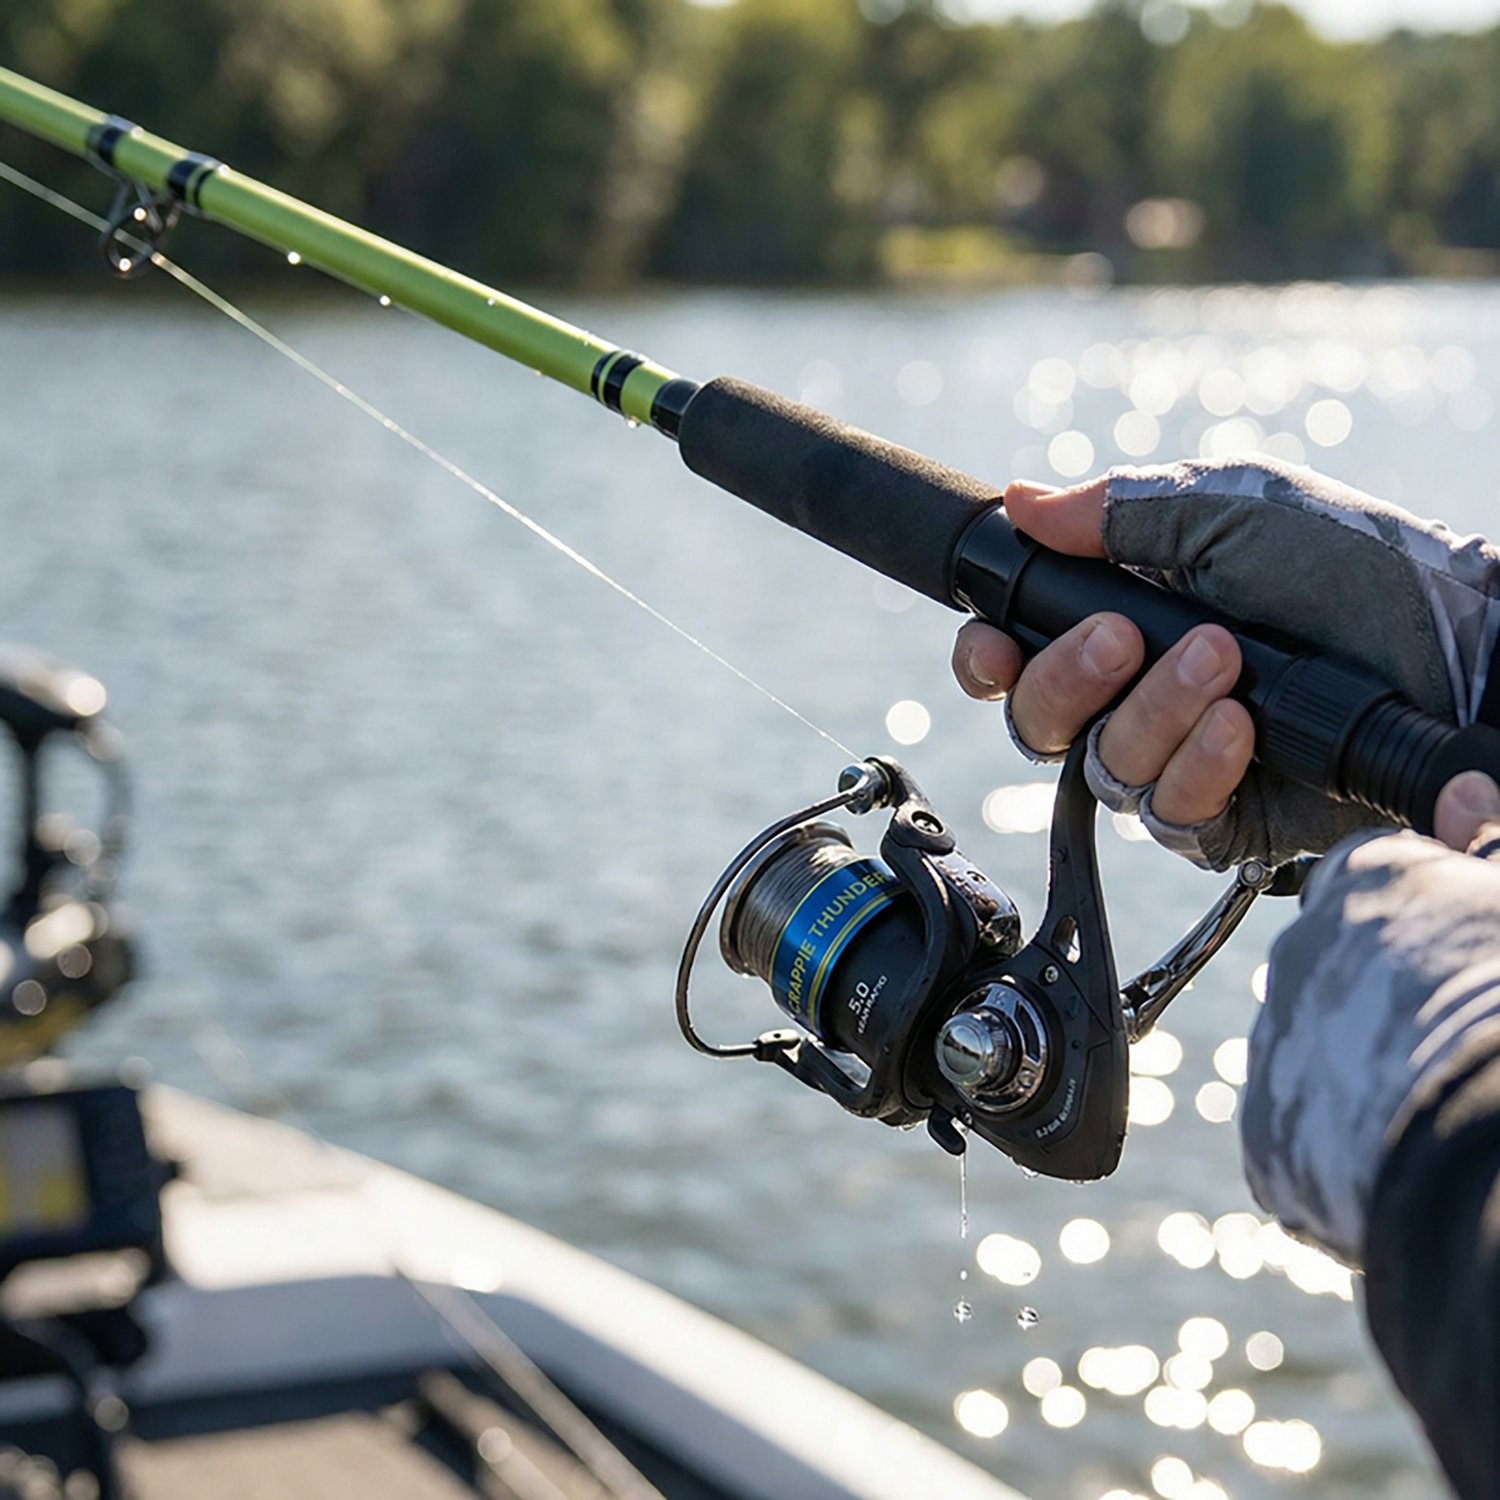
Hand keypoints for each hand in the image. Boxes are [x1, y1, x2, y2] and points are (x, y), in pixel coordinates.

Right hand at [952, 459, 1499, 868]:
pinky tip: (1240, 728)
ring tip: (1225, 661)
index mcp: (1121, 620)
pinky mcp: (1225, 818)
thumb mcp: (1227, 513)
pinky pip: (1169, 816)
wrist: (1456, 645)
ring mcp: (1178, 761)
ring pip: (1102, 768)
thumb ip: (1117, 515)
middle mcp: (1136, 696)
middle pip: (1037, 723)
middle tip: (1124, 636)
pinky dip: (1196, 766)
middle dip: (1067, 679)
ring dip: (1154, 712)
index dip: (990, 660)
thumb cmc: (1353, 566)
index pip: (1018, 659)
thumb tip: (1020, 501)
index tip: (997, 643)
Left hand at [1244, 773, 1499, 1264]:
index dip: (1423, 925)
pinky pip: (1303, 1132)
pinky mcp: (1269, 1135)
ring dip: (1363, 1069)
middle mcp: (1296, 953)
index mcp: (1357, 885)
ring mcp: (1276, 1043)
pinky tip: (1406, 1155)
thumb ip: (1487, 841)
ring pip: (1319, 1049)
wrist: (1488, 1128)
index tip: (1460, 958)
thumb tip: (1464, 789)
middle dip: (1385, 996)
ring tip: (1437, 1101)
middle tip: (1450, 1033)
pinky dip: (1346, 1145)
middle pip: (1338, 967)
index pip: (1373, 888)